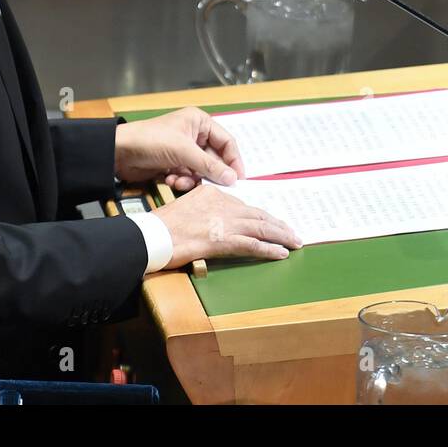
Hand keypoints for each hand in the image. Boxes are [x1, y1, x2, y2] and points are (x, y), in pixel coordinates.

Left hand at [114, 107, 244, 190]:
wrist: (119, 153)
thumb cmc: (151, 141)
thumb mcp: (184, 152)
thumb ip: (210, 166)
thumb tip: (233, 179)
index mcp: (199, 122)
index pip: (226, 142)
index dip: (234, 160)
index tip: (239, 178)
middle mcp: (194, 135)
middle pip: (214, 159)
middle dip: (210, 173)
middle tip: (212, 187)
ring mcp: (183, 150)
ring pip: (201, 171)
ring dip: (193, 179)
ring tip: (181, 181)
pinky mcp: (174, 164)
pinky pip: (188, 176)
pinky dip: (182, 181)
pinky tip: (170, 180)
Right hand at [153, 184, 301, 267]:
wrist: (153, 235)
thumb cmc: (162, 225)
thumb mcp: (185, 205)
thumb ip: (204, 208)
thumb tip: (215, 220)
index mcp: (213, 193)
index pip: (243, 205)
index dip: (260, 216)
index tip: (270, 222)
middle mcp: (223, 204)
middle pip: (257, 214)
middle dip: (276, 224)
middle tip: (291, 232)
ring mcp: (224, 222)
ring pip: (261, 227)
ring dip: (281, 236)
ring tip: (294, 241)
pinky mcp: (223, 240)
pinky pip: (253, 245)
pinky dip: (269, 249)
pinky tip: (281, 253)